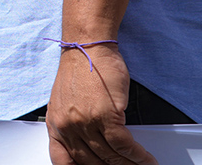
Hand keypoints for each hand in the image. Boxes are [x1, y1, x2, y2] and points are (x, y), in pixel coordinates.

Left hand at [46, 44, 157, 164]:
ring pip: (110, 157)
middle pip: (91, 162)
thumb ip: (72, 126)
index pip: (61, 161)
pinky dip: (138, 156)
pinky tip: (146, 159)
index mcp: (55, 125)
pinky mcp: (106, 116)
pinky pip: (124, 146)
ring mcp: (86, 123)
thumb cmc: (80, 69)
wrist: (86, 47)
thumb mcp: (65, 102)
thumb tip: (89, 146)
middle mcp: (67, 127)